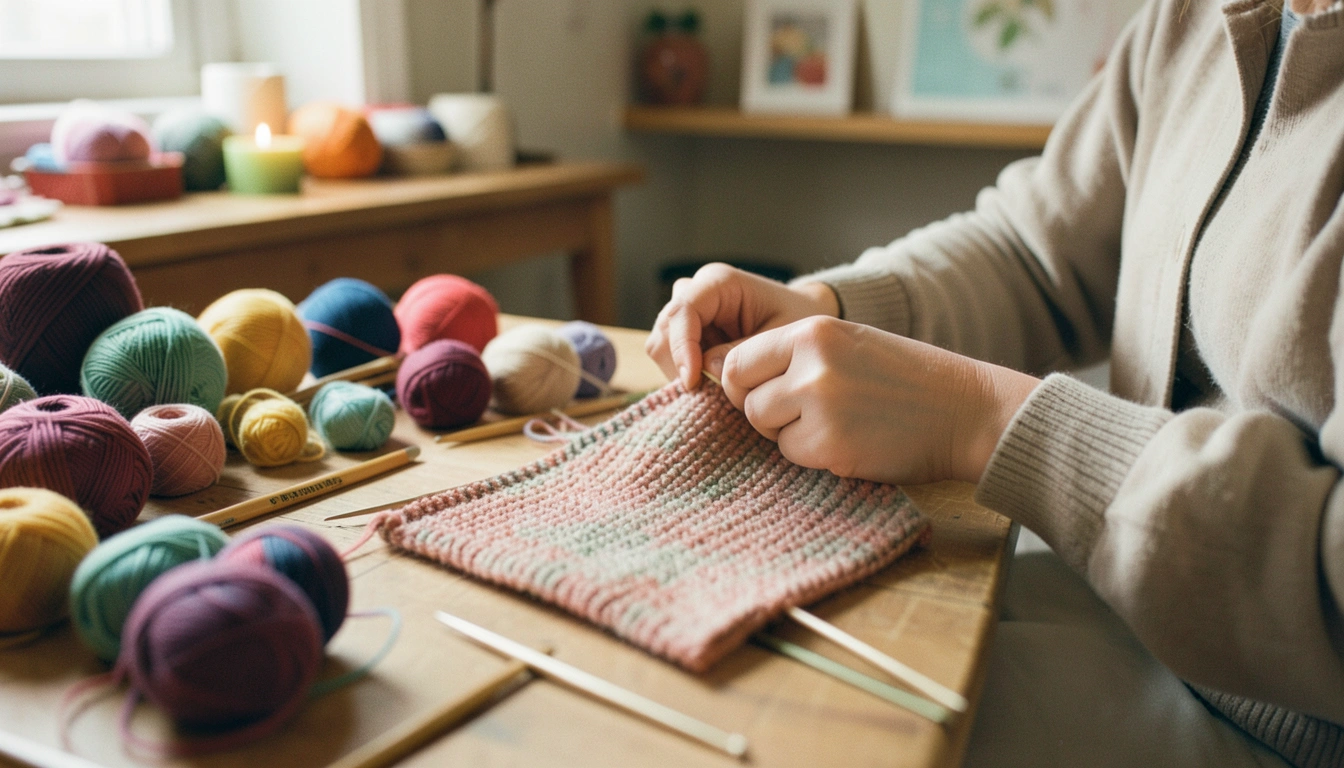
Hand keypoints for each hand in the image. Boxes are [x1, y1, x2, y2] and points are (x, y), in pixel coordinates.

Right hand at [646, 263, 839, 389]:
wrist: (803, 317)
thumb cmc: (797, 319)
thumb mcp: (780, 337)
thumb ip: (742, 352)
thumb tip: (706, 368)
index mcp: (719, 282)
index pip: (682, 311)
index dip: (681, 347)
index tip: (692, 381)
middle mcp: (696, 292)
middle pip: (664, 330)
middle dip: (680, 364)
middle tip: (708, 391)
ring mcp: (688, 313)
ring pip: (661, 346)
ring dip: (682, 372)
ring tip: (717, 387)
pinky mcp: (687, 333)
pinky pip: (671, 359)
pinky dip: (688, 375)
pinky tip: (714, 383)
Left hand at [719, 316, 1039, 484]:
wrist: (966, 410)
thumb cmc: (904, 379)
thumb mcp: (847, 345)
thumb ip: (791, 354)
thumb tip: (718, 370)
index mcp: (813, 331)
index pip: (739, 359)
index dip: (745, 382)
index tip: (769, 392)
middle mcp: (811, 363)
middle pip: (744, 395)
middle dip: (763, 410)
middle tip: (803, 413)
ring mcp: (819, 404)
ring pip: (764, 426)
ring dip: (788, 433)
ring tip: (835, 424)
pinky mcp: (830, 445)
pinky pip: (791, 454)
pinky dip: (813, 455)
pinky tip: (851, 442)